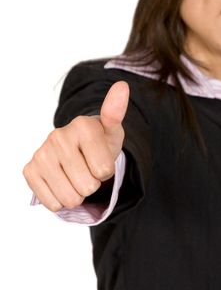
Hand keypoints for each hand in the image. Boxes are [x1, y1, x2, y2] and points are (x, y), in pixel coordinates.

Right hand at [23, 81, 128, 211]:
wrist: (77, 149)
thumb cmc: (99, 141)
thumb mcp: (112, 130)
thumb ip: (116, 112)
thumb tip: (122, 85)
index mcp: (82, 125)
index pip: (104, 171)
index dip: (106, 171)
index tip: (100, 158)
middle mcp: (58, 136)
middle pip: (88, 186)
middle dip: (93, 183)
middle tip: (88, 168)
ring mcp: (41, 153)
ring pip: (70, 198)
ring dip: (77, 194)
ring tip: (76, 176)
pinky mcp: (29, 170)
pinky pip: (52, 203)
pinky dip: (60, 200)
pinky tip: (61, 182)